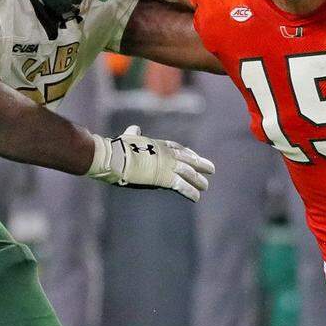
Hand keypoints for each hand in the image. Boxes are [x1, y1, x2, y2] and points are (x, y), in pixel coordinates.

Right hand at [86, 125, 214, 199]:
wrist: (115, 156)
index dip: (188, 153)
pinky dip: (190, 192)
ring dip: (198, 180)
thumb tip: (134, 128)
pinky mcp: (166, 178)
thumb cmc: (117, 148)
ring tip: (206, 186)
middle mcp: (166, 154)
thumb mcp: (127, 137)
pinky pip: (182, 186)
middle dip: (200, 164)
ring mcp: (167, 165)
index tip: (195, 156)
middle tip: (211, 169)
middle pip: (188, 159)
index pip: (177, 148)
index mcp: (157, 144)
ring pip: (189, 173)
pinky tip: (197, 198)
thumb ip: (133, 134)